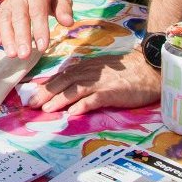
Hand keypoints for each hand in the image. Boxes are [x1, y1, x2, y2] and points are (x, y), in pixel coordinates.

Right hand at [0, 0, 74, 58]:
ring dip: (7, 38)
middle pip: (19, 17)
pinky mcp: (1, 10)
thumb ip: (64, 8)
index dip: (40, 29)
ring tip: (12, 54)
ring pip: (5, 20)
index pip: (37, 11)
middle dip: (21, 37)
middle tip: (24, 55)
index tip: (43, 47)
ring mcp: (8, 3)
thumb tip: (68, 23)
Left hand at [28, 53, 159, 115]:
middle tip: (31, 104)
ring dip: (59, 100)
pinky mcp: (112, 92)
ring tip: (46, 109)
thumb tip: (68, 84)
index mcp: (86, 68)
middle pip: (63, 82)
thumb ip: (85, 75)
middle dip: (45, 93)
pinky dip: (83, 105)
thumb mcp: (101, 69)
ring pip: (74, 90)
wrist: (149, 68)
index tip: (32, 95)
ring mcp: (100, 82)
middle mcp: (90, 73)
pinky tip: (73, 113)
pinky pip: (95, 99)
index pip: (61, 76)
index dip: (46, 86)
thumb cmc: (127, 71)